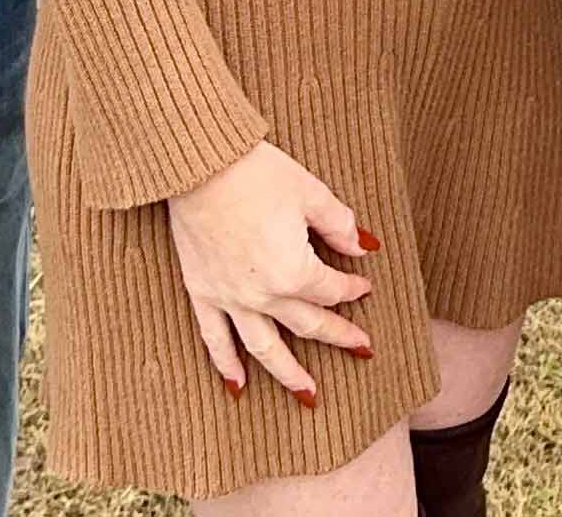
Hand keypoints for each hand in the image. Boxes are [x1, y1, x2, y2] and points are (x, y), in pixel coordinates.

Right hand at [162, 140, 379, 405]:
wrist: (197, 164)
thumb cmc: (256, 172)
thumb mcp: (310, 193)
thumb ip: (339, 226)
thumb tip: (362, 246)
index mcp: (293, 271)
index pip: (332, 290)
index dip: (353, 288)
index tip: (364, 285)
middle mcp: (262, 294)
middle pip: (307, 324)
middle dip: (338, 336)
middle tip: (360, 349)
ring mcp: (228, 298)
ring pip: (264, 347)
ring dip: (288, 374)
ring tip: (308, 395)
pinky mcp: (201, 292)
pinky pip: (214, 338)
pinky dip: (227, 365)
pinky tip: (238, 386)